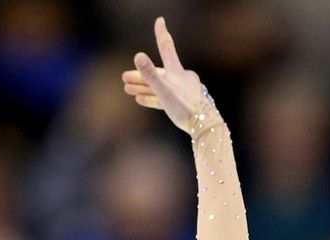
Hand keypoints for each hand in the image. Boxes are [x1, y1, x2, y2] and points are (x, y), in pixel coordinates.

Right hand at [120, 16, 209, 132]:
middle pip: (157, 72)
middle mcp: (182, 78)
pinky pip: (165, 98)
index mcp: (178, 72)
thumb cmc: (186, 109)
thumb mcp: (165, 91)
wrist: (206, 128)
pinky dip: (152, 98)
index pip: (166, 47)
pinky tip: (139, 100)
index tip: (160, 20)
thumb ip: (150, 75)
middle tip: (123, 76)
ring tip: (126, 89)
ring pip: (160, 86)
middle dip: (140, 75)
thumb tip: (138, 56)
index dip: (161, 33)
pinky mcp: (184, 104)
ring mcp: (183, 91)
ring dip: (143, 87)